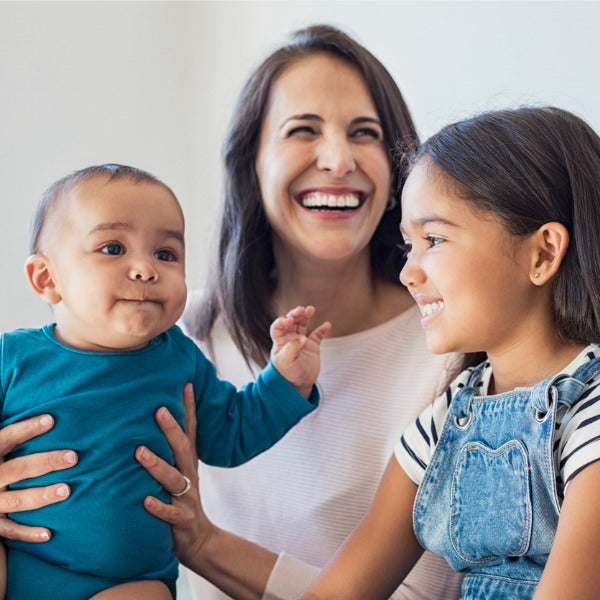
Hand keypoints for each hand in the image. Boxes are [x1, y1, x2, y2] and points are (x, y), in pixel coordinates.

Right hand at [0, 415, 76, 541]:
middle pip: (18, 469)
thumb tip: (50, 417)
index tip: (51, 420)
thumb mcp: (0, 455)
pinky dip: (28, 533)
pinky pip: (9, 531)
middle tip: (73, 457)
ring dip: (42, 496)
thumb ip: (14, 442)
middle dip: (46, 462)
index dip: (27, 429)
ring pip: (17, 500)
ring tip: (67, 490)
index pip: (6, 438)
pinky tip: (48, 534)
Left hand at [136, 383, 212, 566]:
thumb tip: (148, 422)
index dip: (189, 408)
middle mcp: (189, 476)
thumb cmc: (181, 500)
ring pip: (174, 479)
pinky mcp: (182, 521)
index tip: (185, 384)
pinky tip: (144, 500)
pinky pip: (169, 514)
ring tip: (140, 452)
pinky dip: (158, 507)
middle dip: (172, 429)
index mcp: (188, 464)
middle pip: (184, 449)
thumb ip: (169, 452)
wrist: (198, 539)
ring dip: (157, 465)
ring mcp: (187, 499)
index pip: (191, 432)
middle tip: (159, 410)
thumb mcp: (179, 473)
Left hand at [270, 305, 330, 397]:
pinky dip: (322, 329)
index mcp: (280, 342)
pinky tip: (327, 325)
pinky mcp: (312, 346)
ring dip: (306, 316)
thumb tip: (303, 338)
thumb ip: (293, 349)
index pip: (278, 326)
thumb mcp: (287, 363)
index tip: (289, 321)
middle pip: (291, 321)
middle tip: (302, 310)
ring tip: (310, 310)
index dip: (282, 321)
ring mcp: (301, 341)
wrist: (299, 385)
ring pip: (303, 324)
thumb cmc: (288, 374)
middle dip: (296, 314)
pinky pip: (317, 335)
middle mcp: (290, 339)